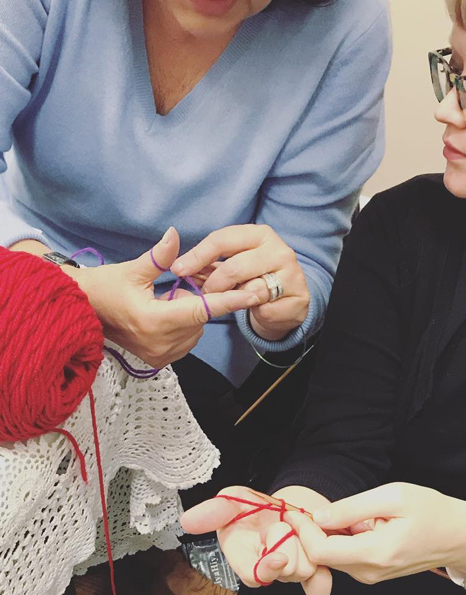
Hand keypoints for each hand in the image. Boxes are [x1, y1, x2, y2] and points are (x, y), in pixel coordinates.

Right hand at [69, 228, 259, 367]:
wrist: (83, 313)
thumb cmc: (104, 288)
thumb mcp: (131, 269)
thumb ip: (159, 256)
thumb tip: (174, 233)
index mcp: (153, 320)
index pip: (202, 310)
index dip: (230, 300)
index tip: (254, 294)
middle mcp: (160, 343)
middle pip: (201, 319)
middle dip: (197, 301)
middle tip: (175, 290)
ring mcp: (160, 355)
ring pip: (196, 330)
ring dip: (191, 315)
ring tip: (166, 303)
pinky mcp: (159, 360)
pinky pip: (187, 340)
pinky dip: (184, 326)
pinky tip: (166, 316)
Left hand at [170, 225, 309, 340]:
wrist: (287, 301)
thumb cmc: (253, 278)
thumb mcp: (231, 262)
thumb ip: (207, 261)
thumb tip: (176, 263)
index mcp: (260, 234)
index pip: (222, 240)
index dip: (197, 255)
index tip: (178, 270)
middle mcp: (279, 250)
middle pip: (235, 267)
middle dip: (214, 285)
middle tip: (206, 294)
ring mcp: (292, 274)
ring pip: (252, 290)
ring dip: (236, 299)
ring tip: (234, 300)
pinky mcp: (298, 298)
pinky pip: (265, 309)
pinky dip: (255, 313)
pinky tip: (256, 309)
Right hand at [181, 486, 331, 594]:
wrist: (280, 508)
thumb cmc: (252, 508)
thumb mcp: (232, 500)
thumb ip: (214, 511)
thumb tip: (187, 520)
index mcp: (243, 558)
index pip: (255, 577)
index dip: (267, 568)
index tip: (278, 557)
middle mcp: (266, 570)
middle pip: (288, 572)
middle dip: (292, 543)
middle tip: (286, 521)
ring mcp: (289, 574)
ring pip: (306, 569)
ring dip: (307, 544)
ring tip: (298, 526)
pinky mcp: (310, 572)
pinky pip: (320, 583)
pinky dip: (323, 572)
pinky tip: (318, 553)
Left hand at [285, 482, 465, 584]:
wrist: (460, 535)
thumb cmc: (432, 511)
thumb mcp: (393, 496)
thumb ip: (353, 508)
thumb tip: (320, 516)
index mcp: (375, 553)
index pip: (321, 550)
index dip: (302, 531)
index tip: (292, 510)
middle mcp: (370, 572)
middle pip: (324, 556)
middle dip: (306, 534)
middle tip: (296, 509)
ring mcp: (373, 574)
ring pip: (334, 557)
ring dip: (321, 536)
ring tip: (314, 512)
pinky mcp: (375, 571)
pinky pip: (347, 556)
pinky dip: (336, 539)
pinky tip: (339, 520)